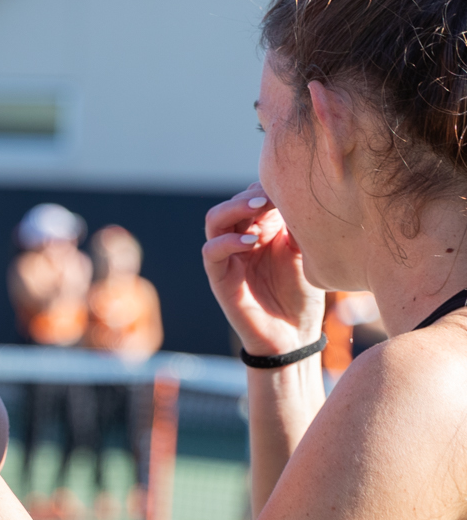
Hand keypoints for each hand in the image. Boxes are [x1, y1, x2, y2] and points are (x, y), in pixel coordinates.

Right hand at [202, 183, 324, 357]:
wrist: (293, 333)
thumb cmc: (303, 294)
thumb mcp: (307, 253)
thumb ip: (298, 225)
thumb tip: (298, 194)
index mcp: (263, 228)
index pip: (254, 194)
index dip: (267, 186)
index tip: (291, 186)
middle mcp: (241, 238)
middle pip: (233, 202)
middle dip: (250, 193)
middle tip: (272, 193)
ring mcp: (228, 256)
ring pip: (215, 219)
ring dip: (234, 208)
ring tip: (259, 206)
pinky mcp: (219, 277)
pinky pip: (211, 251)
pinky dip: (227, 242)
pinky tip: (252, 242)